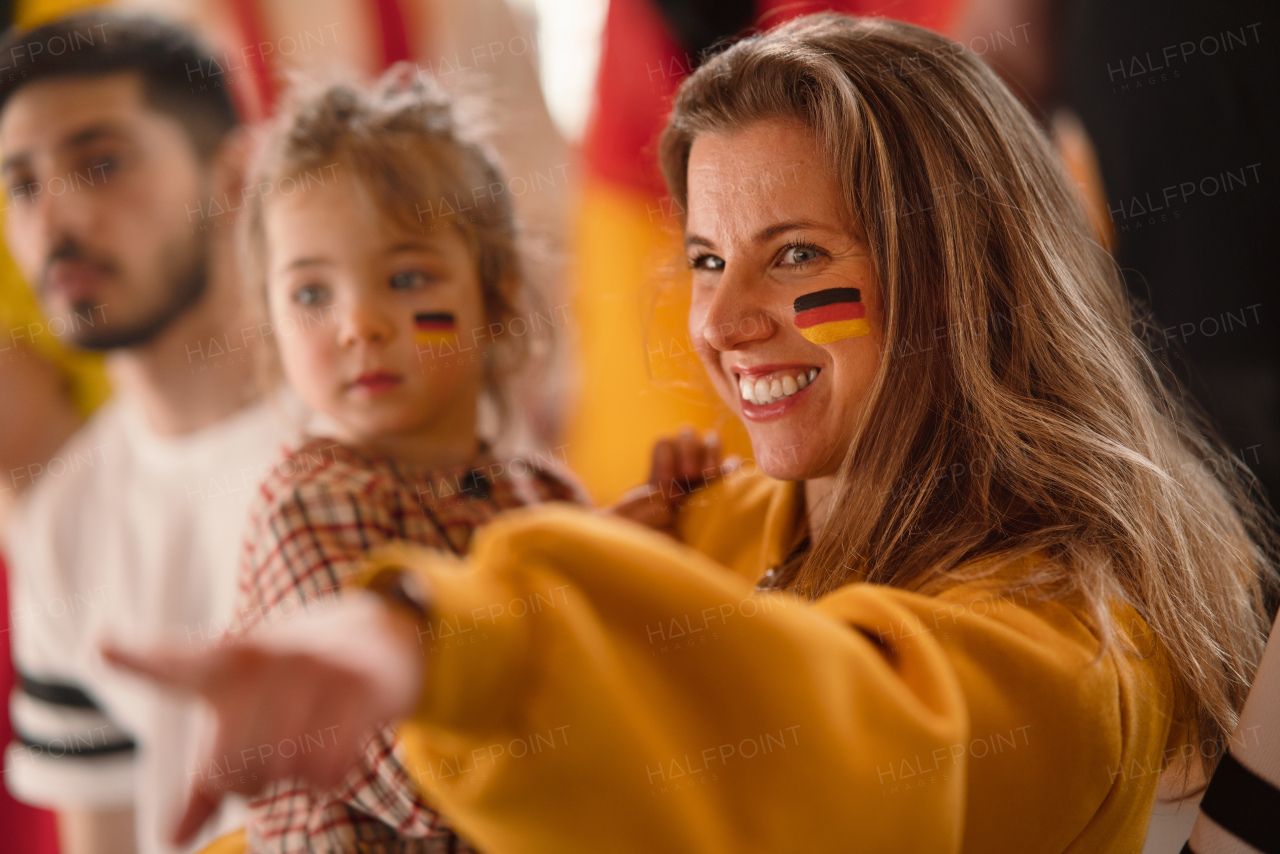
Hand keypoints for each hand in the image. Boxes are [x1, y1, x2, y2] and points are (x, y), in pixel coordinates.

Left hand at [102, 592, 422, 845]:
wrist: (374, 639)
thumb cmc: (289, 690)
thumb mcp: (241, 716)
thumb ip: (206, 779)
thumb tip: (169, 838)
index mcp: (229, 660)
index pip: (178, 665)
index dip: (140, 659)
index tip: (103, 647)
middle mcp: (271, 658)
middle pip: (227, 767)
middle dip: (246, 778)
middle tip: (269, 748)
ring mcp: (320, 670)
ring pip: (278, 769)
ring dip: (290, 772)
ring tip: (306, 735)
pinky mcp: (362, 688)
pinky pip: (326, 770)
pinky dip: (326, 773)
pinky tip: (334, 741)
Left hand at [608, 428, 734, 533]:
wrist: (687, 534)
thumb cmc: (664, 521)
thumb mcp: (652, 510)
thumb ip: (650, 499)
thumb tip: (663, 493)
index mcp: (666, 461)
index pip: (664, 443)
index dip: (665, 459)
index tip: (667, 482)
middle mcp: (688, 456)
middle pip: (687, 433)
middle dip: (688, 450)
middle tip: (689, 474)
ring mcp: (710, 462)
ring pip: (712, 440)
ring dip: (710, 454)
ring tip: (709, 475)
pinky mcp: (730, 475)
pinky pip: (735, 462)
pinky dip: (732, 467)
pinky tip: (726, 481)